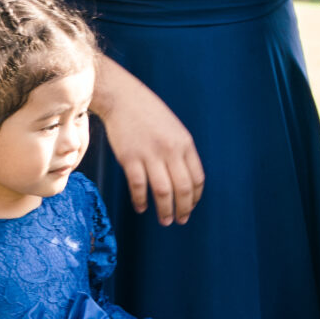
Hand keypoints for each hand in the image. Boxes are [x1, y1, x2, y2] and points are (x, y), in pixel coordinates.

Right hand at [94, 58, 205, 224]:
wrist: (122, 98)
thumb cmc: (148, 114)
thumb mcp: (174, 129)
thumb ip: (181, 151)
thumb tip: (184, 180)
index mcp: (185, 143)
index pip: (197, 178)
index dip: (195, 197)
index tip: (190, 206)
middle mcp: (170, 150)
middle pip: (183, 188)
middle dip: (183, 209)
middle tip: (181, 220)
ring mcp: (150, 154)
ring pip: (163, 191)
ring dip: (165, 210)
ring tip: (165, 220)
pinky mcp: (129, 158)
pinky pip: (138, 186)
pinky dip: (141, 200)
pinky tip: (142, 207)